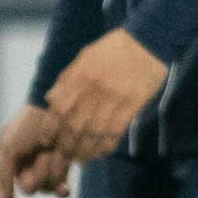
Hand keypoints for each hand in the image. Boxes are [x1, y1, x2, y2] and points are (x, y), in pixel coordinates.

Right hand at [0, 104, 72, 197]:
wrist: (57, 107)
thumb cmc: (29, 125)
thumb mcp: (7, 149)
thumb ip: (3, 176)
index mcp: (10, 165)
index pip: (7, 194)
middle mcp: (27, 168)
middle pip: (31, 189)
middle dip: (38, 174)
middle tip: (44, 153)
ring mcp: (46, 168)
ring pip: (47, 188)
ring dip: (52, 171)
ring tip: (56, 151)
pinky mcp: (63, 166)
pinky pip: (61, 188)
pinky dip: (62, 189)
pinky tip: (65, 189)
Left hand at [44, 29, 168, 161]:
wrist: (148, 39)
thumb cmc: (114, 48)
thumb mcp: (85, 57)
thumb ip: (66, 78)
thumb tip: (50, 99)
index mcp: (79, 77)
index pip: (58, 110)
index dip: (51, 130)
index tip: (48, 142)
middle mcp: (93, 89)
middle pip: (74, 126)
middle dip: (67, 145)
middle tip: (66, 155)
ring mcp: (114, 97)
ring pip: (95, 132)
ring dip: (86, 149)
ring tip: (83, 158)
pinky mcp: (133, 102)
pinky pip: (117, 129)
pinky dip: (108, 144)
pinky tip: (104, 151)